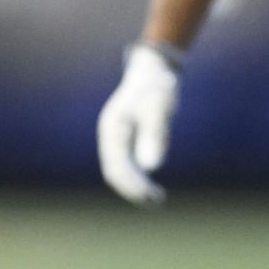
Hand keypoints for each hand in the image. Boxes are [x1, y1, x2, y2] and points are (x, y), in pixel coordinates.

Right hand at [97, 42, 182, 204]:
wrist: (154, 68)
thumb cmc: (157, 88)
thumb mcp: (159, 109)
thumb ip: (154, 136)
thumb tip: (151, 168)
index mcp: (112, 130)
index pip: (116, 167)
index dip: (132, 185)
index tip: (150, 196)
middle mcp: (109, 135)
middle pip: (114, 172)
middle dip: (133, 189)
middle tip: (156, 200)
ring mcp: (114, 136)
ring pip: (118, 170)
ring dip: (134, 185)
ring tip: (156, 198)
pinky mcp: (123, 137)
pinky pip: (124, 163)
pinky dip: (136, 176)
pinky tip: (151, 182)